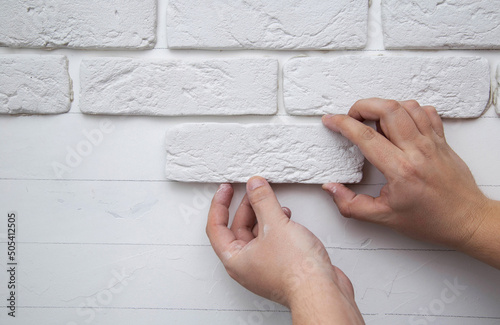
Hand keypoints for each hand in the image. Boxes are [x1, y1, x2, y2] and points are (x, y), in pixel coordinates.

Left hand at [207, 177, 363, 323]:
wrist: (321, 292)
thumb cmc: (296, 272)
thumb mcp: (275, 225)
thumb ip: (262, 201)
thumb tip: (253, 186)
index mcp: (235, 259)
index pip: (216, 227)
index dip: (220, 204)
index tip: (225, 189)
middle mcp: (247, 266)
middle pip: (238, 229)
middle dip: (246, 206)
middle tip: (253, 189)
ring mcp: (264, 267)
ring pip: (257, 234)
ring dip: (263, 215)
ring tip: (271, 201)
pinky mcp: (281, 267)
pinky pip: (272, 240)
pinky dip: (276, 225)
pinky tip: (286, 217)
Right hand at [322, 98, 499, 266]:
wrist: (467, 220)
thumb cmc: (431, 220)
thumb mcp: (384, 218)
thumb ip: (351, 205)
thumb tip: (332, 189)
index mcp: (400, 170)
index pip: (366, 136)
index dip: (343, 124)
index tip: (331, 121)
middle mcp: (418, 151)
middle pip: (388, 109)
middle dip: (363, 106)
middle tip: (353, 117)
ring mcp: (432, 142)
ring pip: (407, 106)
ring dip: (385, 107)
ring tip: (375, 120)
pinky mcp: (442, 140)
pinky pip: (426, 112)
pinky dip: (409, 110)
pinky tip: (401, 124)